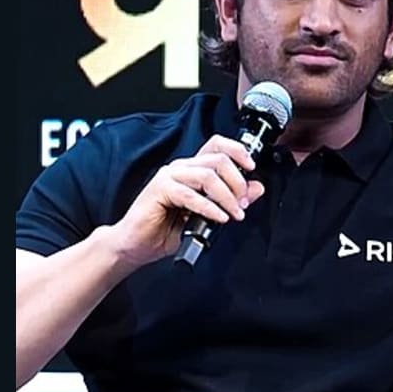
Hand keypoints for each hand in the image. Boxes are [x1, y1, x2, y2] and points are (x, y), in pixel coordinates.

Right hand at [110, 134, 266, 269]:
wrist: (136, 246)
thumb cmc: (165, 230)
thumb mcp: (207, 215)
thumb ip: (231, 199)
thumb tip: (256, 188)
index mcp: (191, 169)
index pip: (217, 146)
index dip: (237, 151)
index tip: (251, 167)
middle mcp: (181, 168)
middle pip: (218, 160)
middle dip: (238, 182)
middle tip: (243, 204)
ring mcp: (168, 177)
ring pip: (207, 175)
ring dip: (227, 196)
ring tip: (234, 213)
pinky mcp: (159, 190)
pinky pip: (190, 195)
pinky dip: (209, 207)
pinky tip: (218, 218)